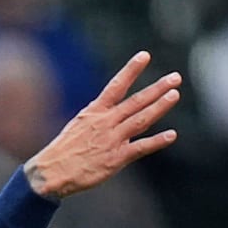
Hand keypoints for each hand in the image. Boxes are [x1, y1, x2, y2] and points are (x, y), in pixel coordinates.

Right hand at [25, 51, 180, 197]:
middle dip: (157, 88)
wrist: (52, 172)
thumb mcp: (79, 125)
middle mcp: (106, 122)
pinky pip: (141, 147)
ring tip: (175, 95)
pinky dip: (157, 141)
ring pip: (141, 119)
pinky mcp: (116, 158)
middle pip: (136, 101)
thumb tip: (111, 110)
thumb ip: (99, 117)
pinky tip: (171, 135)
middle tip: (175, 77)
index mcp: (95, 111)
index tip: (145, 55)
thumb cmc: (64, 150)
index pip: (116, 85)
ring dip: (159, 107)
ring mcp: (113, 139)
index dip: (131, 70)